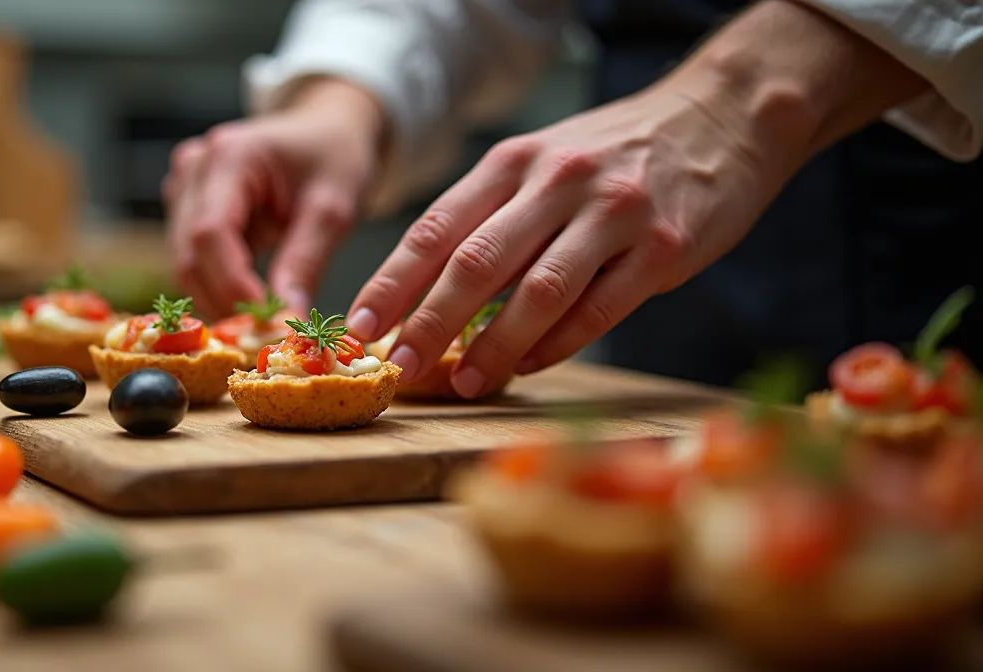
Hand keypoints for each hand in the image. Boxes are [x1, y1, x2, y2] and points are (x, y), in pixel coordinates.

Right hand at [164, 78, 384, 316]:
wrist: (326, 128)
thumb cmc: (334, 156)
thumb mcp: (333, 209)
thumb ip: (305, 262)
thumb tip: (286, 317)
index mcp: (230, 156)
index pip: (209, 233)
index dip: (230, 283)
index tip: (264, 320)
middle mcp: (194, 167)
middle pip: (188, 253)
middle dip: (224, 297)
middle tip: (265, 330)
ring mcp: (185, 185)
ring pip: (185, 261)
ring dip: (219, 295)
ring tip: (263, 315)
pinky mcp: (186, 204)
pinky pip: (193, 257)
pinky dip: (219, 282)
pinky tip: (252, 294)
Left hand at [348, 69, 813, 397]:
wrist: (719, 118)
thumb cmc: (613, 155)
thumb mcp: (543, 163)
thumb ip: (494, 219)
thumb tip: (430, 298)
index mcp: (514, 161)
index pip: (436, 227)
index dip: (392, 281)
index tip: (358, 325)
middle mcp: (556, 181)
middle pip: (475, 262)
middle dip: (428, 322)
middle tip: (398, 367)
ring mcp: (612, 213)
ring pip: (538, 292)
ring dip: (494, 346)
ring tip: (465, 383)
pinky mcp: (662, 247)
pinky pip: (601, 309)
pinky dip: (559, 345)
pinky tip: (530, 366)